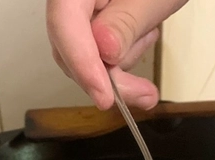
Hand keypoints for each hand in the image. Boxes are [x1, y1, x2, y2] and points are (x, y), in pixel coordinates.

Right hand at [46, 0, 188, 109]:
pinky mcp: (91, 19)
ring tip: (149, 39)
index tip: (104, 96)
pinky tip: (142, 37)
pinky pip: (95, 50)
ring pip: (82, 54)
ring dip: (116, 66)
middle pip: (69, 45)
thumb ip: (126, 22)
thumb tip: (104, 52)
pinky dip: (119, 56)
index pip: (64, 21)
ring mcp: (78, 9)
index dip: (82, 63)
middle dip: (106, 76)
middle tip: (142, 95)